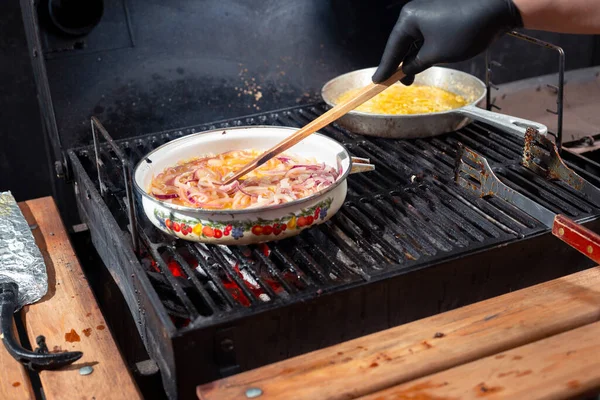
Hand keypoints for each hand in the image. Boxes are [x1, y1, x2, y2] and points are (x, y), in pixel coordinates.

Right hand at [372, 0, 522, 84]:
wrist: (496, 10)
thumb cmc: (464, 31)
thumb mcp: (436, 54)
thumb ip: (415, 64)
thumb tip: (405, 70)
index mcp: (408, 19)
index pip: (392, 48)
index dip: (385, 67)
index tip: (376, 82)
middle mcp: (414, 13)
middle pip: (400, 43)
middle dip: (397, 64)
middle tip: (391, 83)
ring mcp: (427, 13)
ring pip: (413, 41)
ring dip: (410, 59)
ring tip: (409, 78)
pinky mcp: (440, 16)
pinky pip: (424, 36)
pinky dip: (421, 51)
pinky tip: (421, 63)